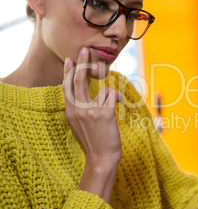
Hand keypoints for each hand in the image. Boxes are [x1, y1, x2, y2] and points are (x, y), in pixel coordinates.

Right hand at [63, 47, 122, 202]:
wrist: (101, 159)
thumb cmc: (94, 142)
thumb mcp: (80, 126)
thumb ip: (80, 110)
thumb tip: (89, 96)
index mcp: (70, 112)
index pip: (67, 87)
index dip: (68, 72)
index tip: (70, 60)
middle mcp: (77, 109)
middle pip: (77, 80)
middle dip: (82, 62)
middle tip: (85, 50)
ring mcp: (89, 110)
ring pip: (101, 89)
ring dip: (111, 94)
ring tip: (114, 105)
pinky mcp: (104, 113)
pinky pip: (112, 95)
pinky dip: (119, 98)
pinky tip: (120, 105)